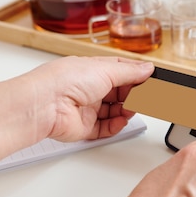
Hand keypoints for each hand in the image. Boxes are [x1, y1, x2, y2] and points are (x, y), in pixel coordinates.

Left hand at [21, 56, 154, 141]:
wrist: (44, 106)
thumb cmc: (64, 81)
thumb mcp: (105, 70)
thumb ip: (130, 71)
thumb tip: (147, 68)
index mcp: (92, 70)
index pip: (120, 71)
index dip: (136, 76)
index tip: (151, 80)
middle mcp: (88, 88)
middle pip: (119, 93)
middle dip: (133, 95)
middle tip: (147, 97)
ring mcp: (86, 108)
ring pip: (114, 111)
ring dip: (126, 111)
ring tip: (132, 109)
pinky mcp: (83, 127)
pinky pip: (105, 128)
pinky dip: (116, 126)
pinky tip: (121, 121)